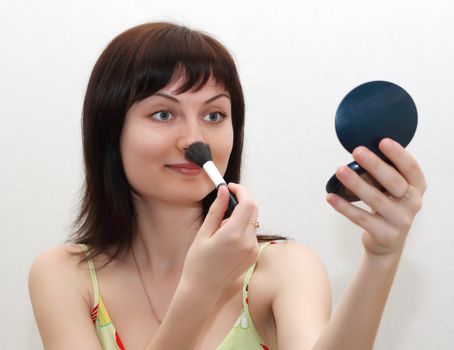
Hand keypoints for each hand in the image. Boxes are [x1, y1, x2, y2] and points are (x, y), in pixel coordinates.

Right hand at [181, 183, 259, 295]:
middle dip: (241, 201)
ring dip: (240, 216)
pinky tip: (227, 238)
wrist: (203, 289)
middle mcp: (248, 242)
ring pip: (252, 221)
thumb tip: (224, 190)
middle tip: (224, 202)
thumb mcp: (204, 233)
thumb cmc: (198, 262)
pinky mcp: (253, 255)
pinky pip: (252, 233)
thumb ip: (217, 210)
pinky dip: (242, 228)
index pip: (247, 203)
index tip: (229, 187)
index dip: (240, 191)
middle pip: (253, 210)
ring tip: (220, 228)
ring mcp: (253, 250)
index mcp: (233, 235)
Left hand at [327, 138, 426, 255]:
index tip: (382, 141)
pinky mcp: (385, 234)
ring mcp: (400, 220)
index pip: (411, 168)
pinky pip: (361, 218)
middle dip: (375, 165)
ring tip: (339, 170)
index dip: (398, 154)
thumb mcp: (391, 190)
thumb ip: (383, 173)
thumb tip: (359, 152)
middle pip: (393, 182)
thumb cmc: (386, 205)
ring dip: (355, 183)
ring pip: (375, 199)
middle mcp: (413, 203)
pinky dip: (344, 206)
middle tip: (356, 151)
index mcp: (417, 187)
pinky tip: (330, 197)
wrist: (388, 242)